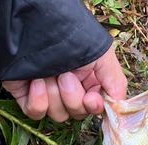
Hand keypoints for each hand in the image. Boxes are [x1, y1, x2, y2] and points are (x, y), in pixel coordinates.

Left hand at [2, 45, 126, 121]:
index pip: (97, 107)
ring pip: (59, 115)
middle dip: (72, 98)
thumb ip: (115, 82)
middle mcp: (70, 87)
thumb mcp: (100, 55)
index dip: (94, 107)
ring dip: (54, 95)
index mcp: (89, 78)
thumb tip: (119, 106)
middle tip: (65, 75)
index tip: (91, 98)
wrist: (28, 26)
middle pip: (78, 113)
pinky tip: (36, 81)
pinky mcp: (28, 97)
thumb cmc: (66, 34)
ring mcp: (49, 93)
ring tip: (48, 73)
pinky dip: (38, 100)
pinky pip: (37, 114)